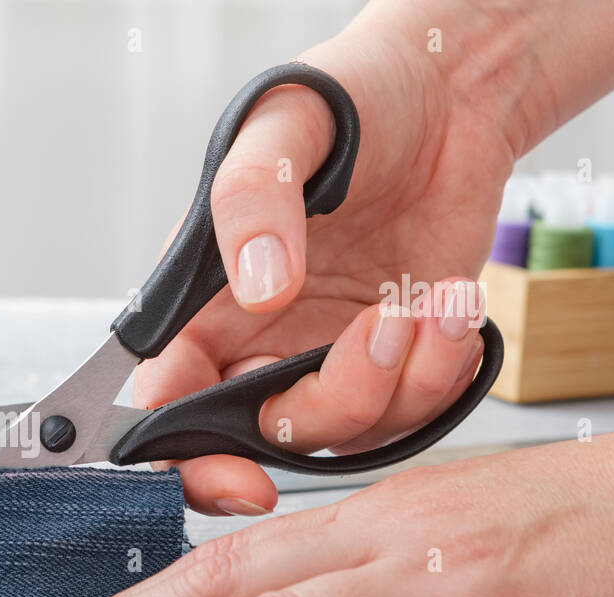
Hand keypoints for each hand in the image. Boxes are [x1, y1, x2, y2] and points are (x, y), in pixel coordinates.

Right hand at [143, 5, 530, 514]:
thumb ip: (251, 206)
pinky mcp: (391, 363)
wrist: (448, 98)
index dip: (189, 462)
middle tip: (377, 331)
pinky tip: (450, 307)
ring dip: (400, 376)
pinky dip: (442, 371)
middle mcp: (255, 346)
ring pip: (343, 432)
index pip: (164, 410)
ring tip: (427, 296)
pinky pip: (409, 411)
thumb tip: (262, 292)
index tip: (243, 480)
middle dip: (330, 404)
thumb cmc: (346, 104)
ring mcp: (323, 359)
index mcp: (201, 307)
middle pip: (262, 435)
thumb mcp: (278, 129)